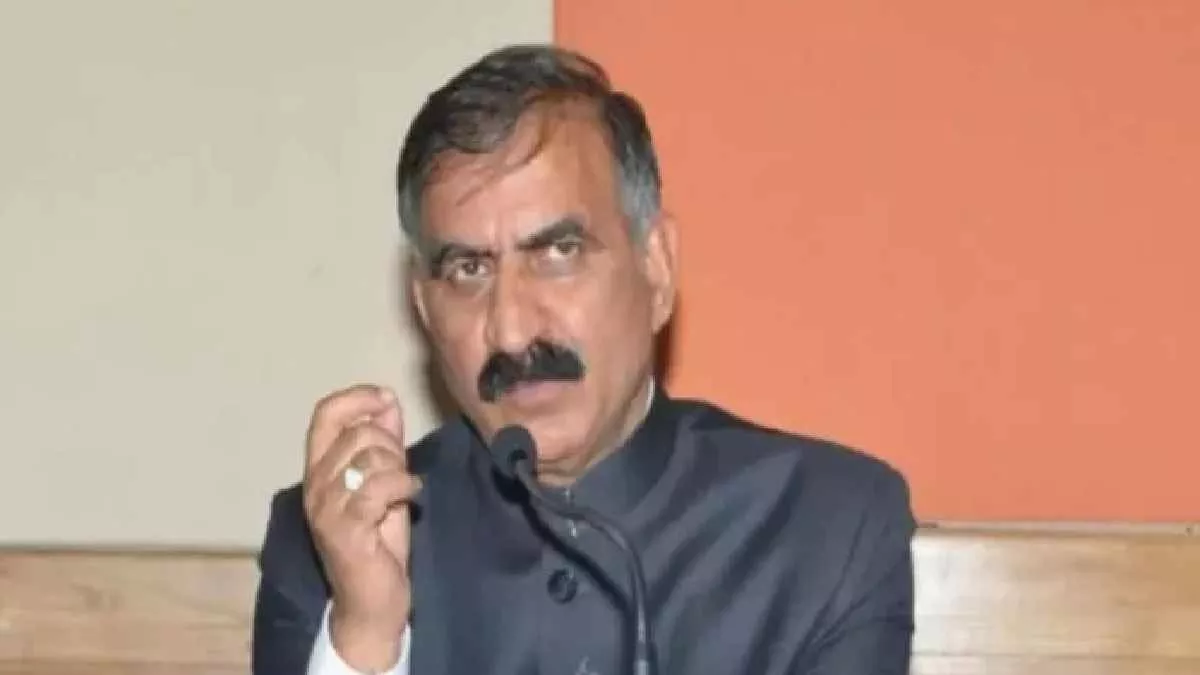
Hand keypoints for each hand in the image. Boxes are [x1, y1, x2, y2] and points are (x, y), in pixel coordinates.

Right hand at [302, 384, 421, 671]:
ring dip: (399, 468)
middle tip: (400, 472)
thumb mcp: (384, 481)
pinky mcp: (345, 528)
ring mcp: (326, 507)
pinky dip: (404, 485)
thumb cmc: (379, 542)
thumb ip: (384, 442)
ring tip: (402, 491)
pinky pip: (379, 486)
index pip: (324, 414)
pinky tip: (412, 497)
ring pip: (371, 457)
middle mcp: (315, 484)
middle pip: (359, 432)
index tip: (385, 398)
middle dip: (392, 444)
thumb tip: (387, 401)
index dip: (356, 397)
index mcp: (318, 469)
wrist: (373, 601)